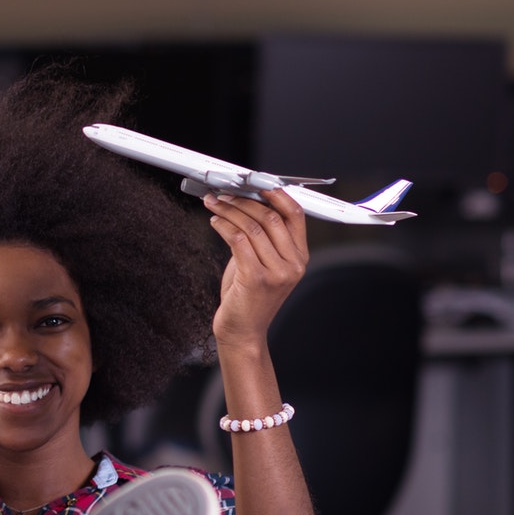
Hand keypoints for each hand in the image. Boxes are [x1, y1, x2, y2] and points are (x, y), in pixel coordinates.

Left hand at [205, 188, 307, 347]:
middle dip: (244, 199)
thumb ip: (261, 237)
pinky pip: (238, 240)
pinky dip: (223, 225)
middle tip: (224, 192)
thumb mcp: (262, 263)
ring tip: (213, 203)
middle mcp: (293, 264)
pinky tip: (214, 221)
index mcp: (300, 258)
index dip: (277, 194)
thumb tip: (245, 204)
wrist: (243, 332)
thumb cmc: (249, 298)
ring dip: (229, 209)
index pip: (295, 215)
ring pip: (252, 226)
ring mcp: (277, 272)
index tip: (256, 182)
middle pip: (271, 216)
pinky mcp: (256, 278)